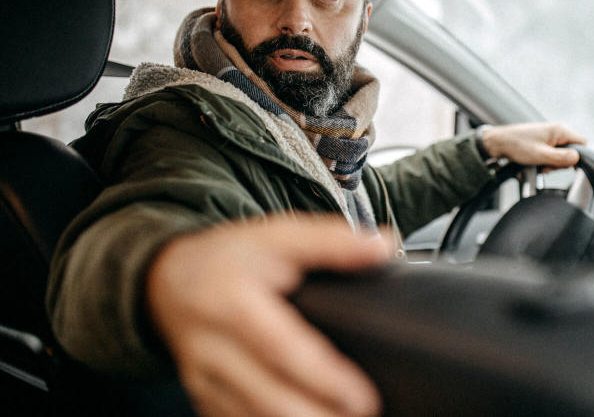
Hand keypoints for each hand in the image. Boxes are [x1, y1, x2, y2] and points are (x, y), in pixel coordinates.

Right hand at [146, 215, 388, 416]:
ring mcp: (204, 380)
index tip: (362, 397)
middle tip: (363, 416)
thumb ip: (330, 242)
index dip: (322, 377)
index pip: (279, 348)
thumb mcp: (277, 235)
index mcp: (231, 303)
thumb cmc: (231, 259)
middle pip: (266, 397)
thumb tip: (382, 246)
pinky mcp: (204, 400)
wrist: (169, 281)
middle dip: (316, 415)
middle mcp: (212, 347)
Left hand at [481, 122, 585, 168]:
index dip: (578, 156)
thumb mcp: (540, 155)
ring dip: (551, 163)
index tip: (567, 165)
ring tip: (538, 164)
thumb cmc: (517, 145)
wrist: (498, 143)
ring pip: (560, 154)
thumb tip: (577, 158)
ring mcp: (549, 136)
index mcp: (559, 130)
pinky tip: (535, 163)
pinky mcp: (542, 142)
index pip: (582, 143)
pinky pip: (551, 154)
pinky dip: (545, 161)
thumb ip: (560, 158)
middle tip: (546, 166)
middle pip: (571, 151)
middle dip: (561, 162)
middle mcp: (556, 131)